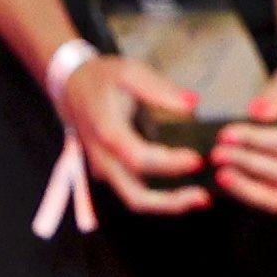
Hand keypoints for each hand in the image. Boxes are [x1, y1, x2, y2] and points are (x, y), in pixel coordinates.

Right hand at [57, 46, 218, 219]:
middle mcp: (103, 158)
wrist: (72, 87)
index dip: (168, 163)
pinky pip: (135, 192)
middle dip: (170, 202)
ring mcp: (104, 170)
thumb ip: (161, 90)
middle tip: (204, 198)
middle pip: (134, 195)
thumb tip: (193, 103)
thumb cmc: (103, 79)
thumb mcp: (130, 72)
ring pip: (134, 200)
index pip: (138, 158)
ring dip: (167, 204)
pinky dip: (160, 197)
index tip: (197, 160)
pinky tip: (185, 190)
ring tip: (200, 199)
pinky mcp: (111, 173)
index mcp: (107, 132)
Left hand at [212, 60, 276, 214]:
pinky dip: (248, 195)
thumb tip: (256, 111)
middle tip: (217, 153)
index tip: (225, 134)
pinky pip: (272, 201)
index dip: (253, 140)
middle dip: (245, 163)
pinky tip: (228, 182)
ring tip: (220, 174)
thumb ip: (276, 96)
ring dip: (245, 187)